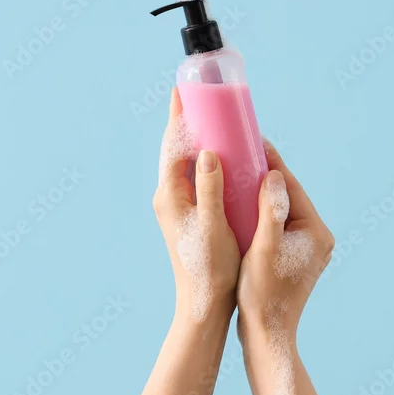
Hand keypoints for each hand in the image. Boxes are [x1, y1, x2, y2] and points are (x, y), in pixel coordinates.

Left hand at [154, 88, 239, 320]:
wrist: (203, 305)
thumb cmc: (210, 268)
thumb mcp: (213, 226)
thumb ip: (209, 188)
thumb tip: (207, 151)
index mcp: (170, 196)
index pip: (173, 146)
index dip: (179, 117)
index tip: (183, 90)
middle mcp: (170, 198)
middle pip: (178, 150)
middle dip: (189, 122)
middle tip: (201, 96)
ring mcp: (180, 208)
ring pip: (188, 164)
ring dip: (199, 140)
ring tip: (212, 118)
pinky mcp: (192, 216)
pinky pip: (198, 178)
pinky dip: (208, 162)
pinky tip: (223, 158)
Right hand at [236, 139, 334, 341]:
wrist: (268, 336)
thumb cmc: (264, 295)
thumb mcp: (264, 249)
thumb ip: (271, 211)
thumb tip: (275, 175)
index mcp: (316, 232)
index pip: (292, 187)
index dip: (271, 162)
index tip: (253, 139)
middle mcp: (317, 237)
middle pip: (288, 195)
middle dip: (265, 174)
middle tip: (242, 148)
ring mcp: (307, 248)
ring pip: (281, 209)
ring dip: (261, 192)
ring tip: (239, 168)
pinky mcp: (293, 257)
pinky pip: (276, 224)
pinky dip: (260, 212)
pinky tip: (240, 202)